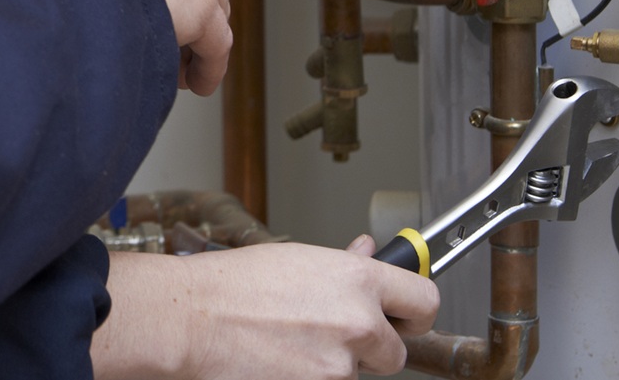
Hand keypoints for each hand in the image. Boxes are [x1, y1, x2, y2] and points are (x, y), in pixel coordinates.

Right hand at [91, 244, 440, 379]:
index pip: (425, 302)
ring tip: (288, 344)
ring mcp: (341, 366)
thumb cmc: (233, 284)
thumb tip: (368, 252)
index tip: (403, 317)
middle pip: (395, 351)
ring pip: (355, 374)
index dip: (414, 314)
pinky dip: (308, 378)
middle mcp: (359, 322)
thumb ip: (343, 265)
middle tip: (329, 336)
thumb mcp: (297, 260)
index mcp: (358, 280)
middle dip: (369, 348)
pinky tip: (281, 362)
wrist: (194, 319)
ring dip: (331, 365)